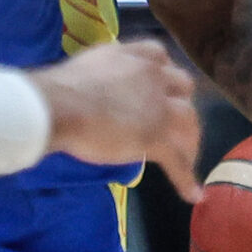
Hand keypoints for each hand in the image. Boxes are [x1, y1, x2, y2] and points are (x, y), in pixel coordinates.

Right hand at [30, 40, 200, 199]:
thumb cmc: (61, 88)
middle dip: (182, 102)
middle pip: (183, 87)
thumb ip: (105, 73)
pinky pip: (177, 160)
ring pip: (189, 122)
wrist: (59, 107)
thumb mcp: (89, 66)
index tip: (158, 84)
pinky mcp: (155, 138)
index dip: (162, 72)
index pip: (160, 56)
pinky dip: (186, 178)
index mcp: (134, 57)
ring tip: (188, 158)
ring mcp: (159, 108)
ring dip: (191, 140)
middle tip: (174, 122)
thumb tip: (98, 88)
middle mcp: (153, 77)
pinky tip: (193, 194)